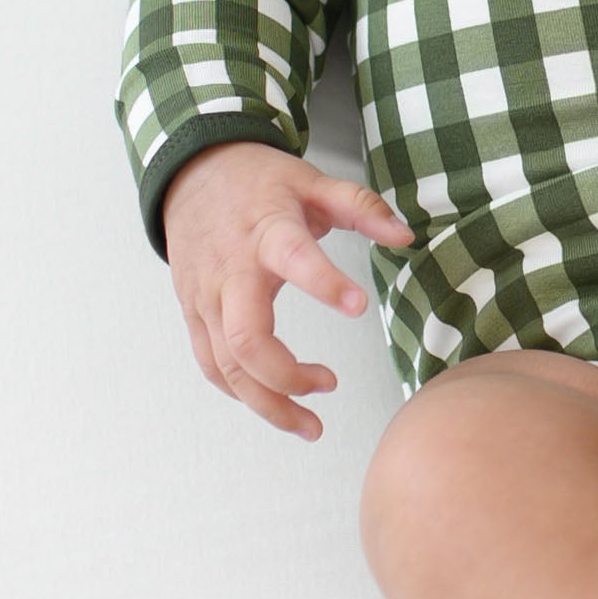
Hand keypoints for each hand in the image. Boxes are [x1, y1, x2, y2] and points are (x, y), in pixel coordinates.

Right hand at [161, 140, 415, 439]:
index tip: (359, 306)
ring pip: (227, 367)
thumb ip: (361, 208)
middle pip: (247, 339)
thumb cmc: (257, 181)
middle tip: (330, 387)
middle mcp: (231, 271)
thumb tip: (407, 237)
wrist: (191, 173)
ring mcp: (206, 297)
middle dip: (287, 378)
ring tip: (311, 424)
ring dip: (268, 404)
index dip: (325, 283)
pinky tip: (274, 403)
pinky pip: (212, 365)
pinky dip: (241, 393)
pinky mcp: (193, 314)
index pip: (294, 257)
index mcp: (267, 231)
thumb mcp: (313, 181)